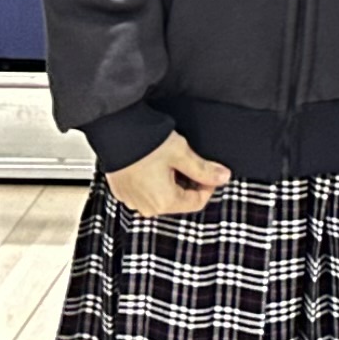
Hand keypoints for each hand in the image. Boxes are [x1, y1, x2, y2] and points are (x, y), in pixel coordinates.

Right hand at [107, 130, 232, 218]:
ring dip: (170, 181)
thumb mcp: (181, 153)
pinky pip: (144, 191)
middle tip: (187, 160)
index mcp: (164, 202)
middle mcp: (147, 207)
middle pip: (179, 200)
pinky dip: (152, 181)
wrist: (115, 132)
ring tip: (168, 159)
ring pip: (161, 196)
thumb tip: (223, 177)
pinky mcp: (122, 192)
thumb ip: (204, 169)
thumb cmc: (145, 142)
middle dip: (188, 182)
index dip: (208, 185)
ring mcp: (132, 201)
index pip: (197, 202)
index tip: (209, 169)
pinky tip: (152, 163)